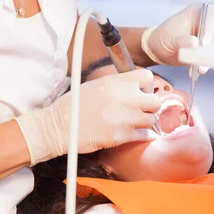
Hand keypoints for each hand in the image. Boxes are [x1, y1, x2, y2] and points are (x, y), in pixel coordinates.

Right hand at [15, 69, 161, 164]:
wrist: (59, 126)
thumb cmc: (73, 106)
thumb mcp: (95, 85)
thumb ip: (116, 85)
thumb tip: (133, 89)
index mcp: (115, 82)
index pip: (147, 77)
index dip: (146, 86)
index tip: (141, 92)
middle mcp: (123, 97)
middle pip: (155, 101)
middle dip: (150, 106)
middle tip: (141, 110)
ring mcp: (124, 118)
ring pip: (151, 120)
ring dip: (145, 122)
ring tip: (134, 123)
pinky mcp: (122, 135)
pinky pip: (144, 135)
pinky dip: (142, 135)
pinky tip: (135, 133)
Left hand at [141, 4, 213, 73]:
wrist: (158, 50)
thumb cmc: (162, 38)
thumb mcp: (169, 40)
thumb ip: (181, 41)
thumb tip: (195, 43)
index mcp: (196, 12)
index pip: (210, 15)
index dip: (209, 28)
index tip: (203, 42)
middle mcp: (205, 23)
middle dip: (209, 48)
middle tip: (202, 59)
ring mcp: (208, 37)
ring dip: (206, 59)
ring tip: (198, 69)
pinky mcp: (207, 50)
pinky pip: (209, 58)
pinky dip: (202, 65)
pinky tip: (194, 72)